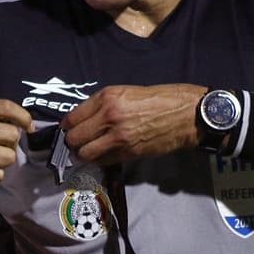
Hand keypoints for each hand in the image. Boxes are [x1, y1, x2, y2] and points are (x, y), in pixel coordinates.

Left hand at [59, 83, 203, 164]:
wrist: (186, 114)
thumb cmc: (159, 99)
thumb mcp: (126, 92)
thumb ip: (102, 104)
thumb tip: (83, 119)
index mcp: (107, 97)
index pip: (72, 118)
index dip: (67, 126)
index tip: (69, 129)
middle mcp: (109, 116)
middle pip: (74, 138)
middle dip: (72, 142)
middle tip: (77, 142)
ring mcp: (118, 136)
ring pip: (85, 153)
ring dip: (83, 154)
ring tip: (87, 152)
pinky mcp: (128, 152)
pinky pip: (103, 161)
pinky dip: (99, 160)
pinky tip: (104, 155)